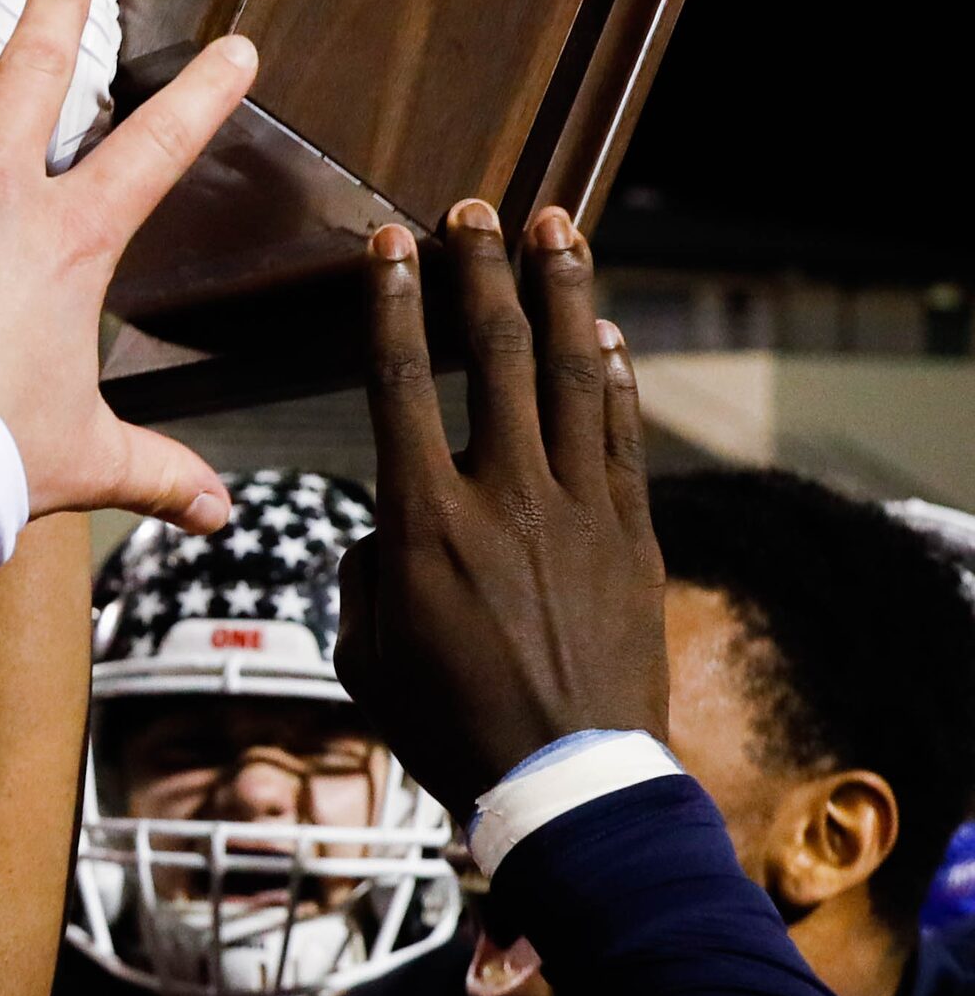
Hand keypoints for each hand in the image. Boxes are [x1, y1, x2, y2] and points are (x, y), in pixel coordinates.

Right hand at [333, 201, 667, 822]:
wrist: (566, 787)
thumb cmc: (450, 725)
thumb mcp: (367, 651)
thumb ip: (365, 573)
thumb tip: (387, 534)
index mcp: (424, 520)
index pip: (400, 379)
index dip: (394, 300)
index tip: (391, 240)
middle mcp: (502, 495)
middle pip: (498, 354)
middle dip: (483, 271)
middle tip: (477, 208)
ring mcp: (577, 509)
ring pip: (574, 375)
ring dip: (562, 292)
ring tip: (557, 226)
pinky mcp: (631, 534)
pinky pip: (625, 435)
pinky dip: (617, 375)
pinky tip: (608, 331)